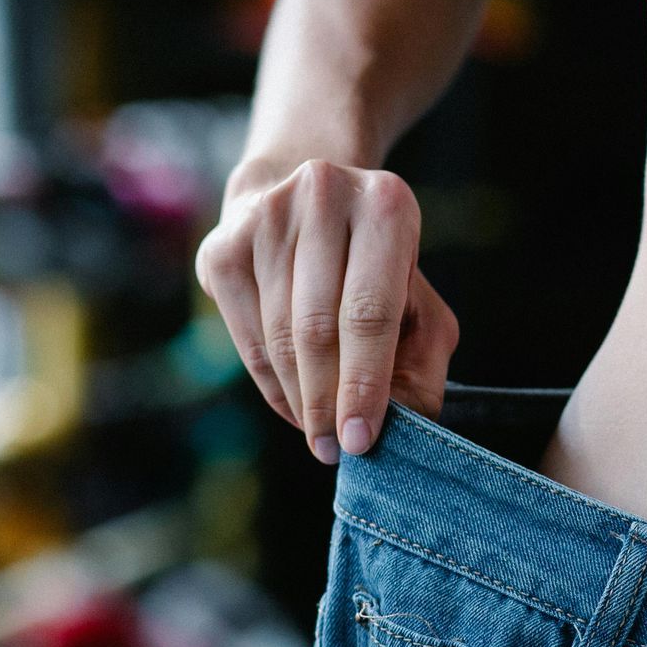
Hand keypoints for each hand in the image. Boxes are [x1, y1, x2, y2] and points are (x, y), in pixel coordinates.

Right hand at [194, 158, 458, 462]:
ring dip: (299, 398)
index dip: (364, 384)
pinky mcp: (223, 245)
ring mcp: (265, 217)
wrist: (307, 209)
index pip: (370, 312)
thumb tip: (405, 423)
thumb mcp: (422, 307)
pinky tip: (293, 405)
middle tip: (335, 450)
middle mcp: (323, 197)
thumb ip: (423, 362)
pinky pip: (245, 334)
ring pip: (278, 334)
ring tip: (319, 434)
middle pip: (318, 326)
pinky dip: (271, 382)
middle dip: (327, 401)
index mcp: (386, 207)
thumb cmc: (378, 273)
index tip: (361, 439)